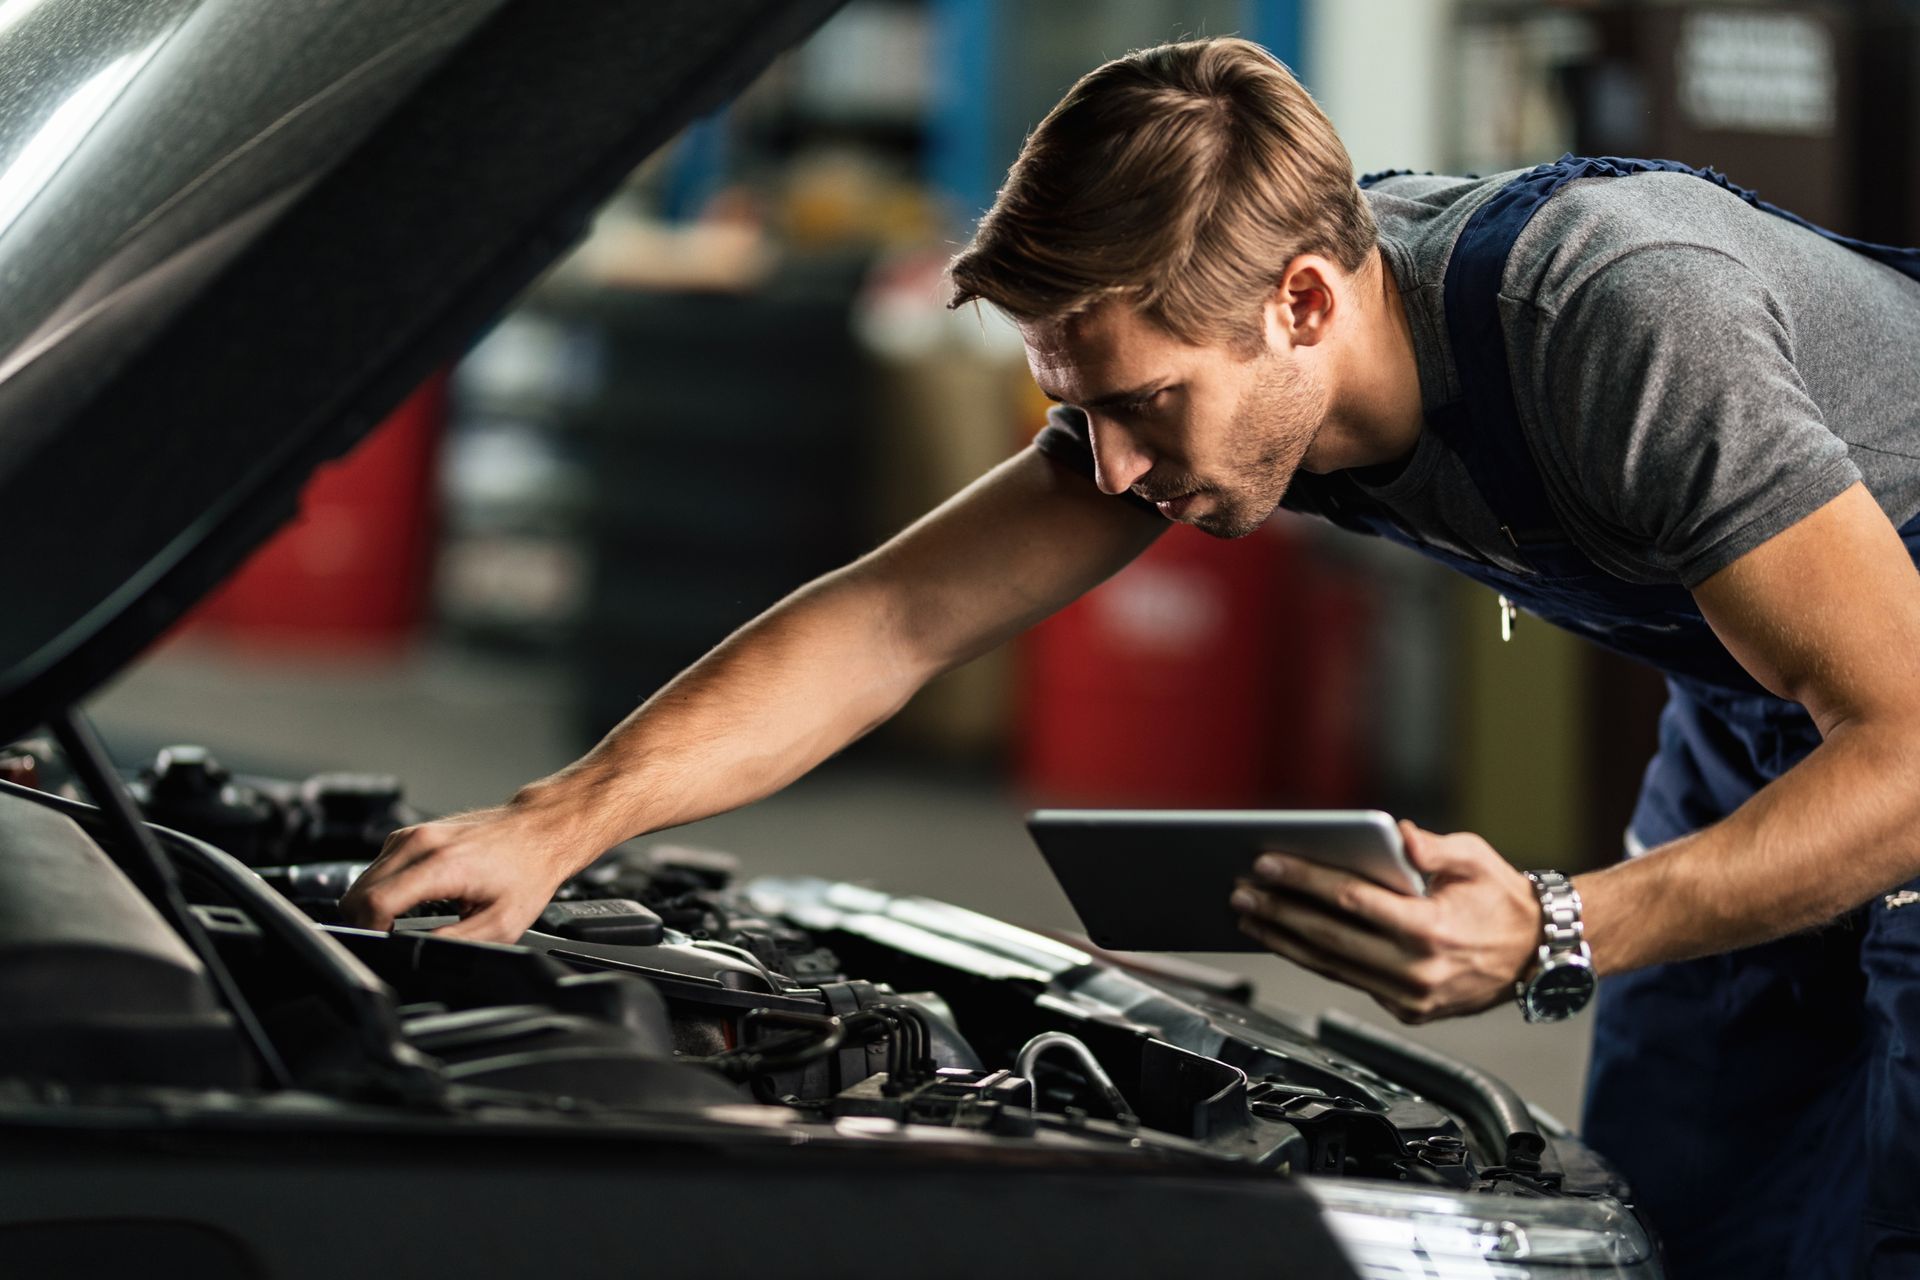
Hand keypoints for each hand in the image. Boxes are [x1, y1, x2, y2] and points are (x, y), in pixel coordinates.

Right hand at [338, 793, 600, 941]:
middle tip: (388, 942)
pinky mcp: (411, 833)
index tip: (381, 947)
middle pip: (358, 892)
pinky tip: (404, 902)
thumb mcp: (501, 924)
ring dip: (370, 906)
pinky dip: (380, 889)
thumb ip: (454, 943)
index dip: (368, 932)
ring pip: (362, 879)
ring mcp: (412, 834)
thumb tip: (416, 954)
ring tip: (398, 924)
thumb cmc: (527, 870)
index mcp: (441, 865)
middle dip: (364, 923)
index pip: (374, 902)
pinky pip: (376, 867)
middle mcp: (419, 843)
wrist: (539, 830)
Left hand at [1229, 820, 1540, 1023]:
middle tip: (1241, 890)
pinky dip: (1317, 959)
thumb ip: (1433, 846)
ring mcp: (1412, 999)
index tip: (1267, 864)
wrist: (1541, 956)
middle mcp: (1418, 971)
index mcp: (1432, 930)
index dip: (1304, 881)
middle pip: (1329, 938)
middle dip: (1278, 912)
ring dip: (1285, 941)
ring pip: (1332, 968)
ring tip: (1251, 915)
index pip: (1350, 901)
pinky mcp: (1409, 1011)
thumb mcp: (1476, 859)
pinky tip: (1288, 939)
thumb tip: (1397, 833)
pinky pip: (1351, 982)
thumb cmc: (1504, 900)